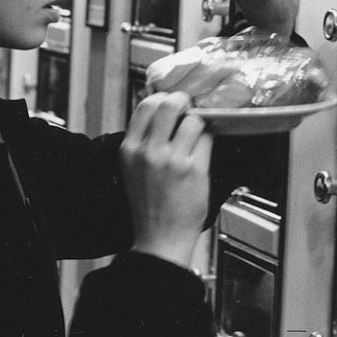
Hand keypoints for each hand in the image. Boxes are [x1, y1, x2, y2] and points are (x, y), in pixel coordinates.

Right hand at [120, 91, 212, 268]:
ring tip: (197, 134)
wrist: (160, 238)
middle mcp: (149, 152)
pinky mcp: (194, 170)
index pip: (145, 106)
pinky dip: (207, 141)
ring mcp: (172, 160)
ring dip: (199, 123)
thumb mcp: (132, 169)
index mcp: (129, 150)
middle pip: (169, 104)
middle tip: (189, 108)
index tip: (170, 102)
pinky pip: (206, 140)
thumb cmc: (148, 206)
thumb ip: (142, 142)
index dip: (162, 98)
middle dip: (183, 101)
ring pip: (193, 120)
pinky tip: (202, 151)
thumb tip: (159, 112)